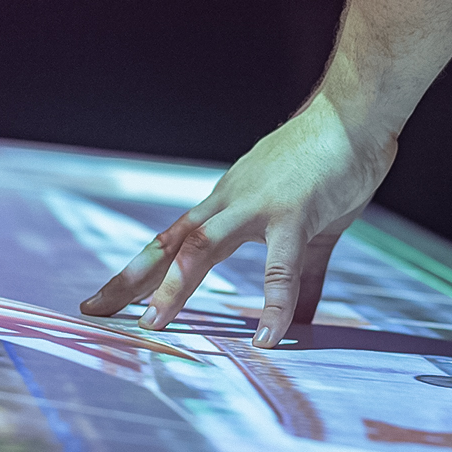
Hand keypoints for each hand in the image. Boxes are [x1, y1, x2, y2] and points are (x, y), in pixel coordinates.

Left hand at [79, 94, 396, 347]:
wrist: (356, 115)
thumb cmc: (332, 162)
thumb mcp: (310, 226)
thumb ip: (301, 275)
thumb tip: (301, 318)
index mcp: (229, 203)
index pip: (173, 240)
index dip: (140, 271)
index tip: (108, 299)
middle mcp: (231, 202)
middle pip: (170, 244)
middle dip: (132, 280)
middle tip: (95, 311)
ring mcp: (257, 206)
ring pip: (202, 247)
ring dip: (175, 286)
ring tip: (154, 325)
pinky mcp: (293, 212)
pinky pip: (279, 266)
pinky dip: (273, 304)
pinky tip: (268, 337)